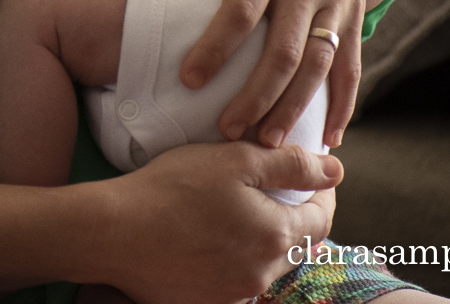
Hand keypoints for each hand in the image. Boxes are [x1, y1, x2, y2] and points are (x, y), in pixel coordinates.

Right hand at [92, 142, 338, 303]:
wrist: (113, 232)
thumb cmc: (171, 189)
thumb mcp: (234, 160)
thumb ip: (290, 165)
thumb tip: (335, 169)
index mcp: (277, 237)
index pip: (321, 218)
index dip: (318, 192)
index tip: (306, 175)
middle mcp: (264, 274)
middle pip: (295, 245)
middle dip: (289, 216)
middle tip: (264, 189)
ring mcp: (235, 294)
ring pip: (264, 264)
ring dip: (258, 240)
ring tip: (229, 212)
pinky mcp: (207, 302)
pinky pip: (234, 281)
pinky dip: (230, 260)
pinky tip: (205, 239)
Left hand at [121, 0, 400, 147]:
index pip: (242, 9)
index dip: (216, 47)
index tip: (189, 79)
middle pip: (284, 50)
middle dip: (256, 95)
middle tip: (226, 131)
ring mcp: (337, 2)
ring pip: (319, 65)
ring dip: (295, 107)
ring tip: (268, 143)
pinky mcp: (356, 14)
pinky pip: (350, 64)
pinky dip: (342, 102)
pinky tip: (327, 136)